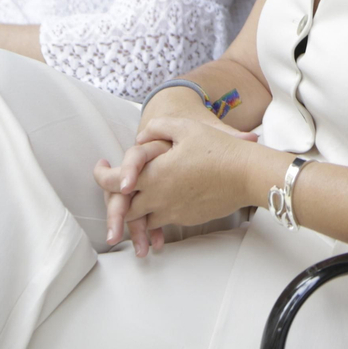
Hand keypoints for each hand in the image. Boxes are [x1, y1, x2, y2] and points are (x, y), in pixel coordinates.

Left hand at [97, 116, 267, 251]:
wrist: (247, 175)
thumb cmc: (218, 149)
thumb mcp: (185, 128)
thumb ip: (158, 128)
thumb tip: (141, 137)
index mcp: (152, 176)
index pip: (111, 184)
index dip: (100, 176)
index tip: (100, 167)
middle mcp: (158, 199)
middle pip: (124, 208)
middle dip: (116, 200)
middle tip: (118, 188)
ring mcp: (173, 212)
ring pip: (143, 219)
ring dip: (138, 210)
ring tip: (141, 196)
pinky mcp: (188, 219)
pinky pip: (165, 220)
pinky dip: (160, 214)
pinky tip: (169, 200)